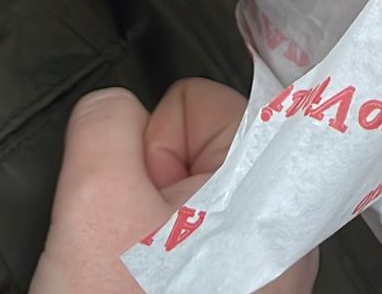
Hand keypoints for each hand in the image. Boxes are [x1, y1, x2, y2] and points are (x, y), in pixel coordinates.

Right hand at [31, 79, 315, 293]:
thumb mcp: (95, 200)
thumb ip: (108, 122)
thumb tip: (115, 112)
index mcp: (278, 190)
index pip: (202, 106)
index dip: (153, 146)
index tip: (146, 198)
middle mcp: (286, 228)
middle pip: (195, 157)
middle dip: (148, 192)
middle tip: (134, 249)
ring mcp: (264, 270)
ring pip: (184, 210)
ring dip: (147, 235)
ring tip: (135, 285)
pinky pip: (189, 252)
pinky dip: (156, 267)